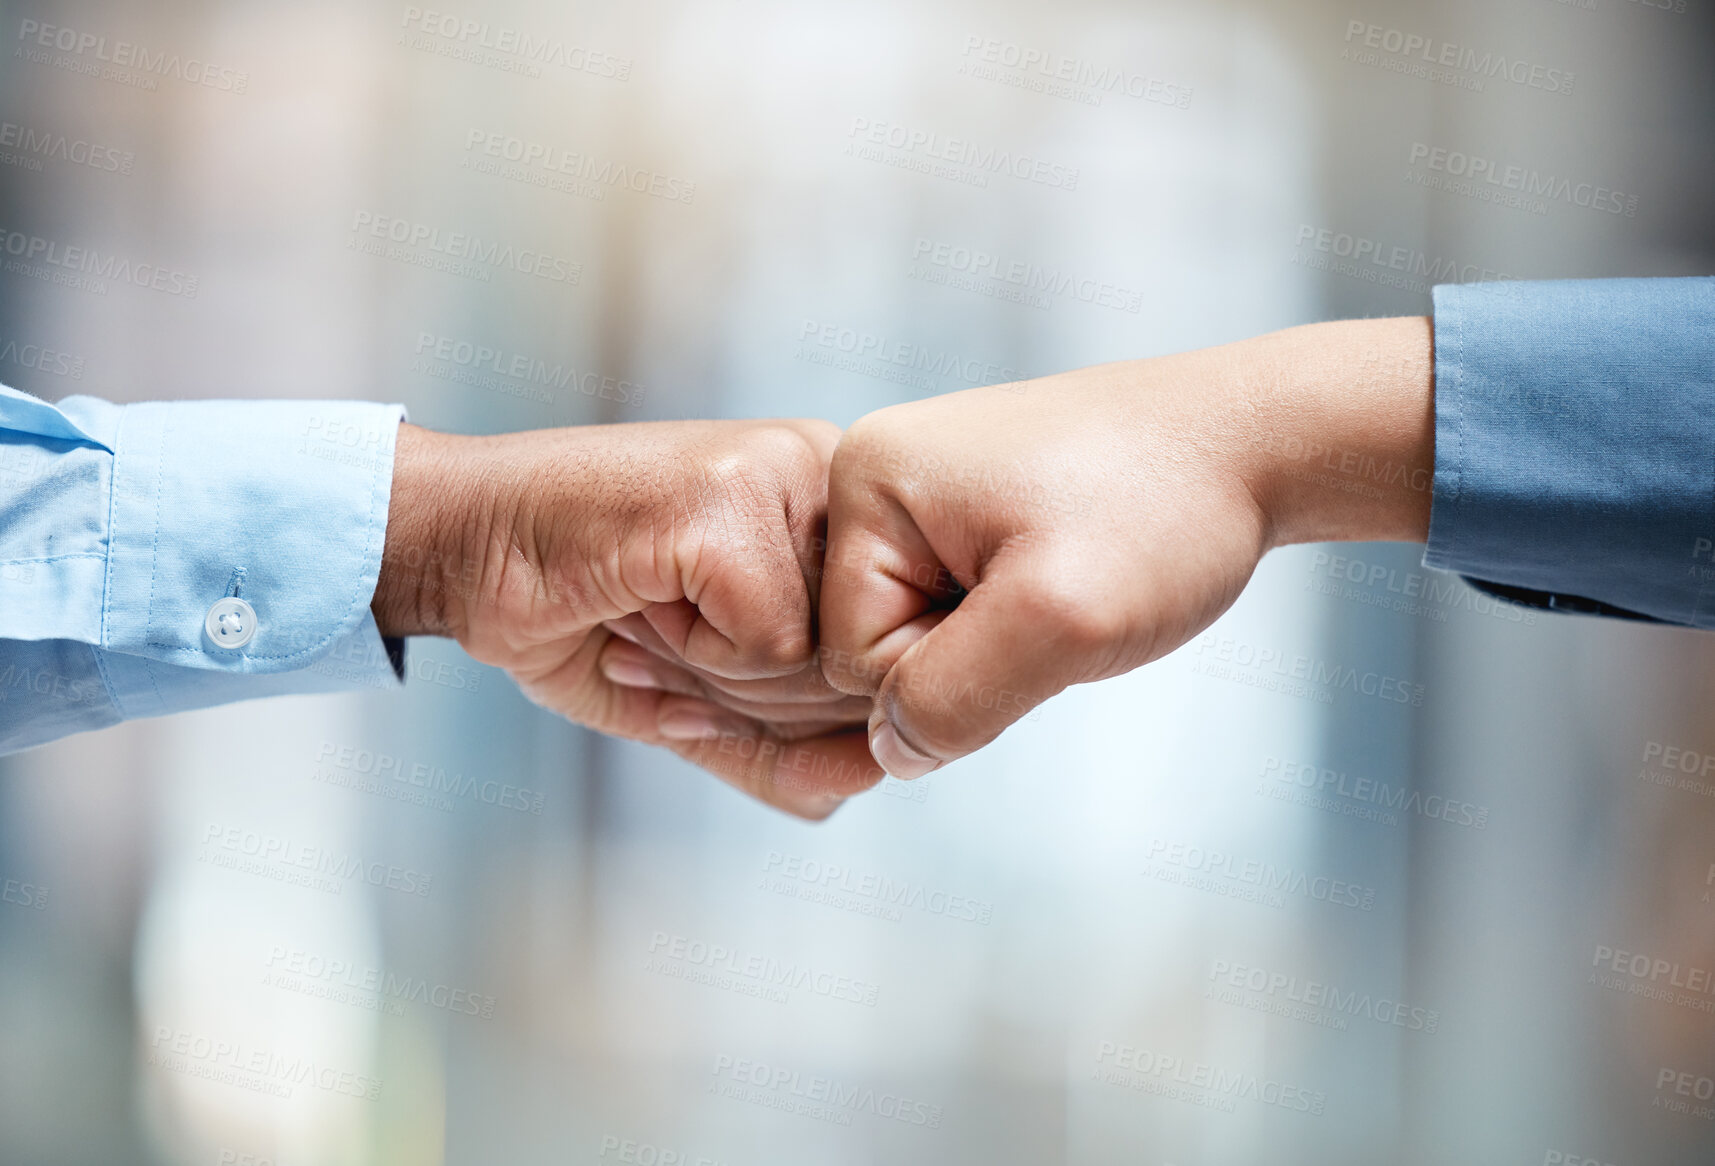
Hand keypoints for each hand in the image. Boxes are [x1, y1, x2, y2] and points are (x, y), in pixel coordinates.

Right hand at [372, 419, 879, 818]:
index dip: (796, 703)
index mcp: (837, 509)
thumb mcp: (701, 694)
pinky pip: (773, 644)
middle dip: (757, 696)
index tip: (704, 659)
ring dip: (718, 674)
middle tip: (666, 634)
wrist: (464, 546)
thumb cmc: (581, 607)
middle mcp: (827, 474)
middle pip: (864, 665)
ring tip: (654, 611)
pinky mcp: (736, 499)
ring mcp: (784, 473)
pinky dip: (694, 652)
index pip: (888, 654)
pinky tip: (642, 594)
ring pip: (825, 659)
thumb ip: (785, 745)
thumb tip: (871, 777)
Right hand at [819, 317, 1434, 777]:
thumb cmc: (1168, 510)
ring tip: (1074, 582)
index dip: (954, 673)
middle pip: (877, 651)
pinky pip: (958, 610)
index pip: (854, 659)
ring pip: (923, 639)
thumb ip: (953, 700)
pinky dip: (1019, 620)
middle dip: (974, 658)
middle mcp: (874, 476)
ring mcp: (920, 491)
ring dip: (1002, 643)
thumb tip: (890, 753)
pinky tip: (1072, 577)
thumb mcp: (1061, 620)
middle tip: (1063, 599)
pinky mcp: (963, 511)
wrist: (1256, 442)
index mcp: (864, 480)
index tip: (1041, 613)